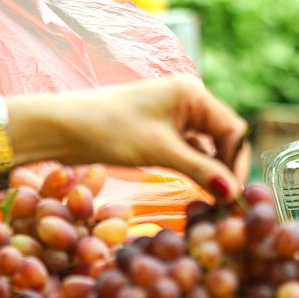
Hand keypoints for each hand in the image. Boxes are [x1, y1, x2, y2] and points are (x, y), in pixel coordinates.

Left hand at [22, 77, 249, 196]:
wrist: (61, 127)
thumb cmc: (110, 130)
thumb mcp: (160, 151)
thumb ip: (201, 170)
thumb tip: (235, 193)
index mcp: (192, 94)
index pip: (233, 129)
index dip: (237, 163)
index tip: (234, 197)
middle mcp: (187, 99)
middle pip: (222, 137)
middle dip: (226, 168)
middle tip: (225, 204)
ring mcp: (172, 114)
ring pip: (205, 145)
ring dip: (210, 171)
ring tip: (212, 201)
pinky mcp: (157, 130)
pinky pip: (187, 149)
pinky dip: (193, 168)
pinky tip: (194, 188)